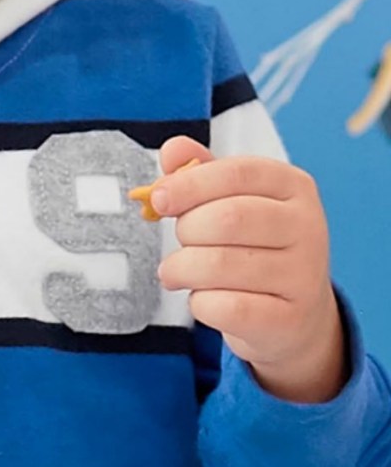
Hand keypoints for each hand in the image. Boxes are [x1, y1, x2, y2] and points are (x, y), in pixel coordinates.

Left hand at [153, 137, 346, 402]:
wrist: (291, 315)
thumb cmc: (251, 247)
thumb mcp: (231, 202)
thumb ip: (200, 173)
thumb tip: (172, 148)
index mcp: (293, 186)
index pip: (237, 172)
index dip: (189, 184)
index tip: (158, 199)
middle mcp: (308, 226)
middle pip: (228, 218)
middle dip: (187, 231)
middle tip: (180, 242)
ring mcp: (303, 275)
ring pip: (220, 265)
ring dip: (182, 269)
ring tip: (175, 272)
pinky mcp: (288, 318)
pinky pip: (226, 307)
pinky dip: (200, 303)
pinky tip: (203, 299)